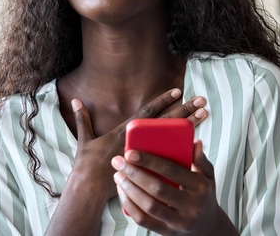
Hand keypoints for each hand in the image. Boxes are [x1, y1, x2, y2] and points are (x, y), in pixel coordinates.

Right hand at [69, 89, 207, 201]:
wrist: (90, 189)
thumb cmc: (88, 164)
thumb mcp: (85, 139)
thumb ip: (82, 119)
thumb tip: (75, 100)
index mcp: (125, 131)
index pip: (148, 112)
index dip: (162, 100)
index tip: (178, 90)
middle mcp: (139, 140)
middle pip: (167, 121)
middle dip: (184, 109)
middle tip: (201, 99)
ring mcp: (146, 154)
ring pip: (173, 137)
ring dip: (190, 125)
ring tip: (205, 114)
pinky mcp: (149, 167)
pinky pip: (170, 158)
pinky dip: (183, 151)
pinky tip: (198, 143)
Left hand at [112, 140, 236, 235]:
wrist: (208, 227)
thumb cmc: (203, 195)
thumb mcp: (208, 176)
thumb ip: (201, 159)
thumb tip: (195, 142)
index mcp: (201, 187)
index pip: (172, 171)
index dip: (149, 161)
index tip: (130, 153)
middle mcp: (192, 206)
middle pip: (157, 189)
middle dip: (134, 173)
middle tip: (118, 162)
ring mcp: (179, 222)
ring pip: (148, 206)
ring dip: (129, 189)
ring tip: (118, 175)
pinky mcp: (167, 232)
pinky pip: (143, 220)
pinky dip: (129, 205)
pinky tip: (123, 192)